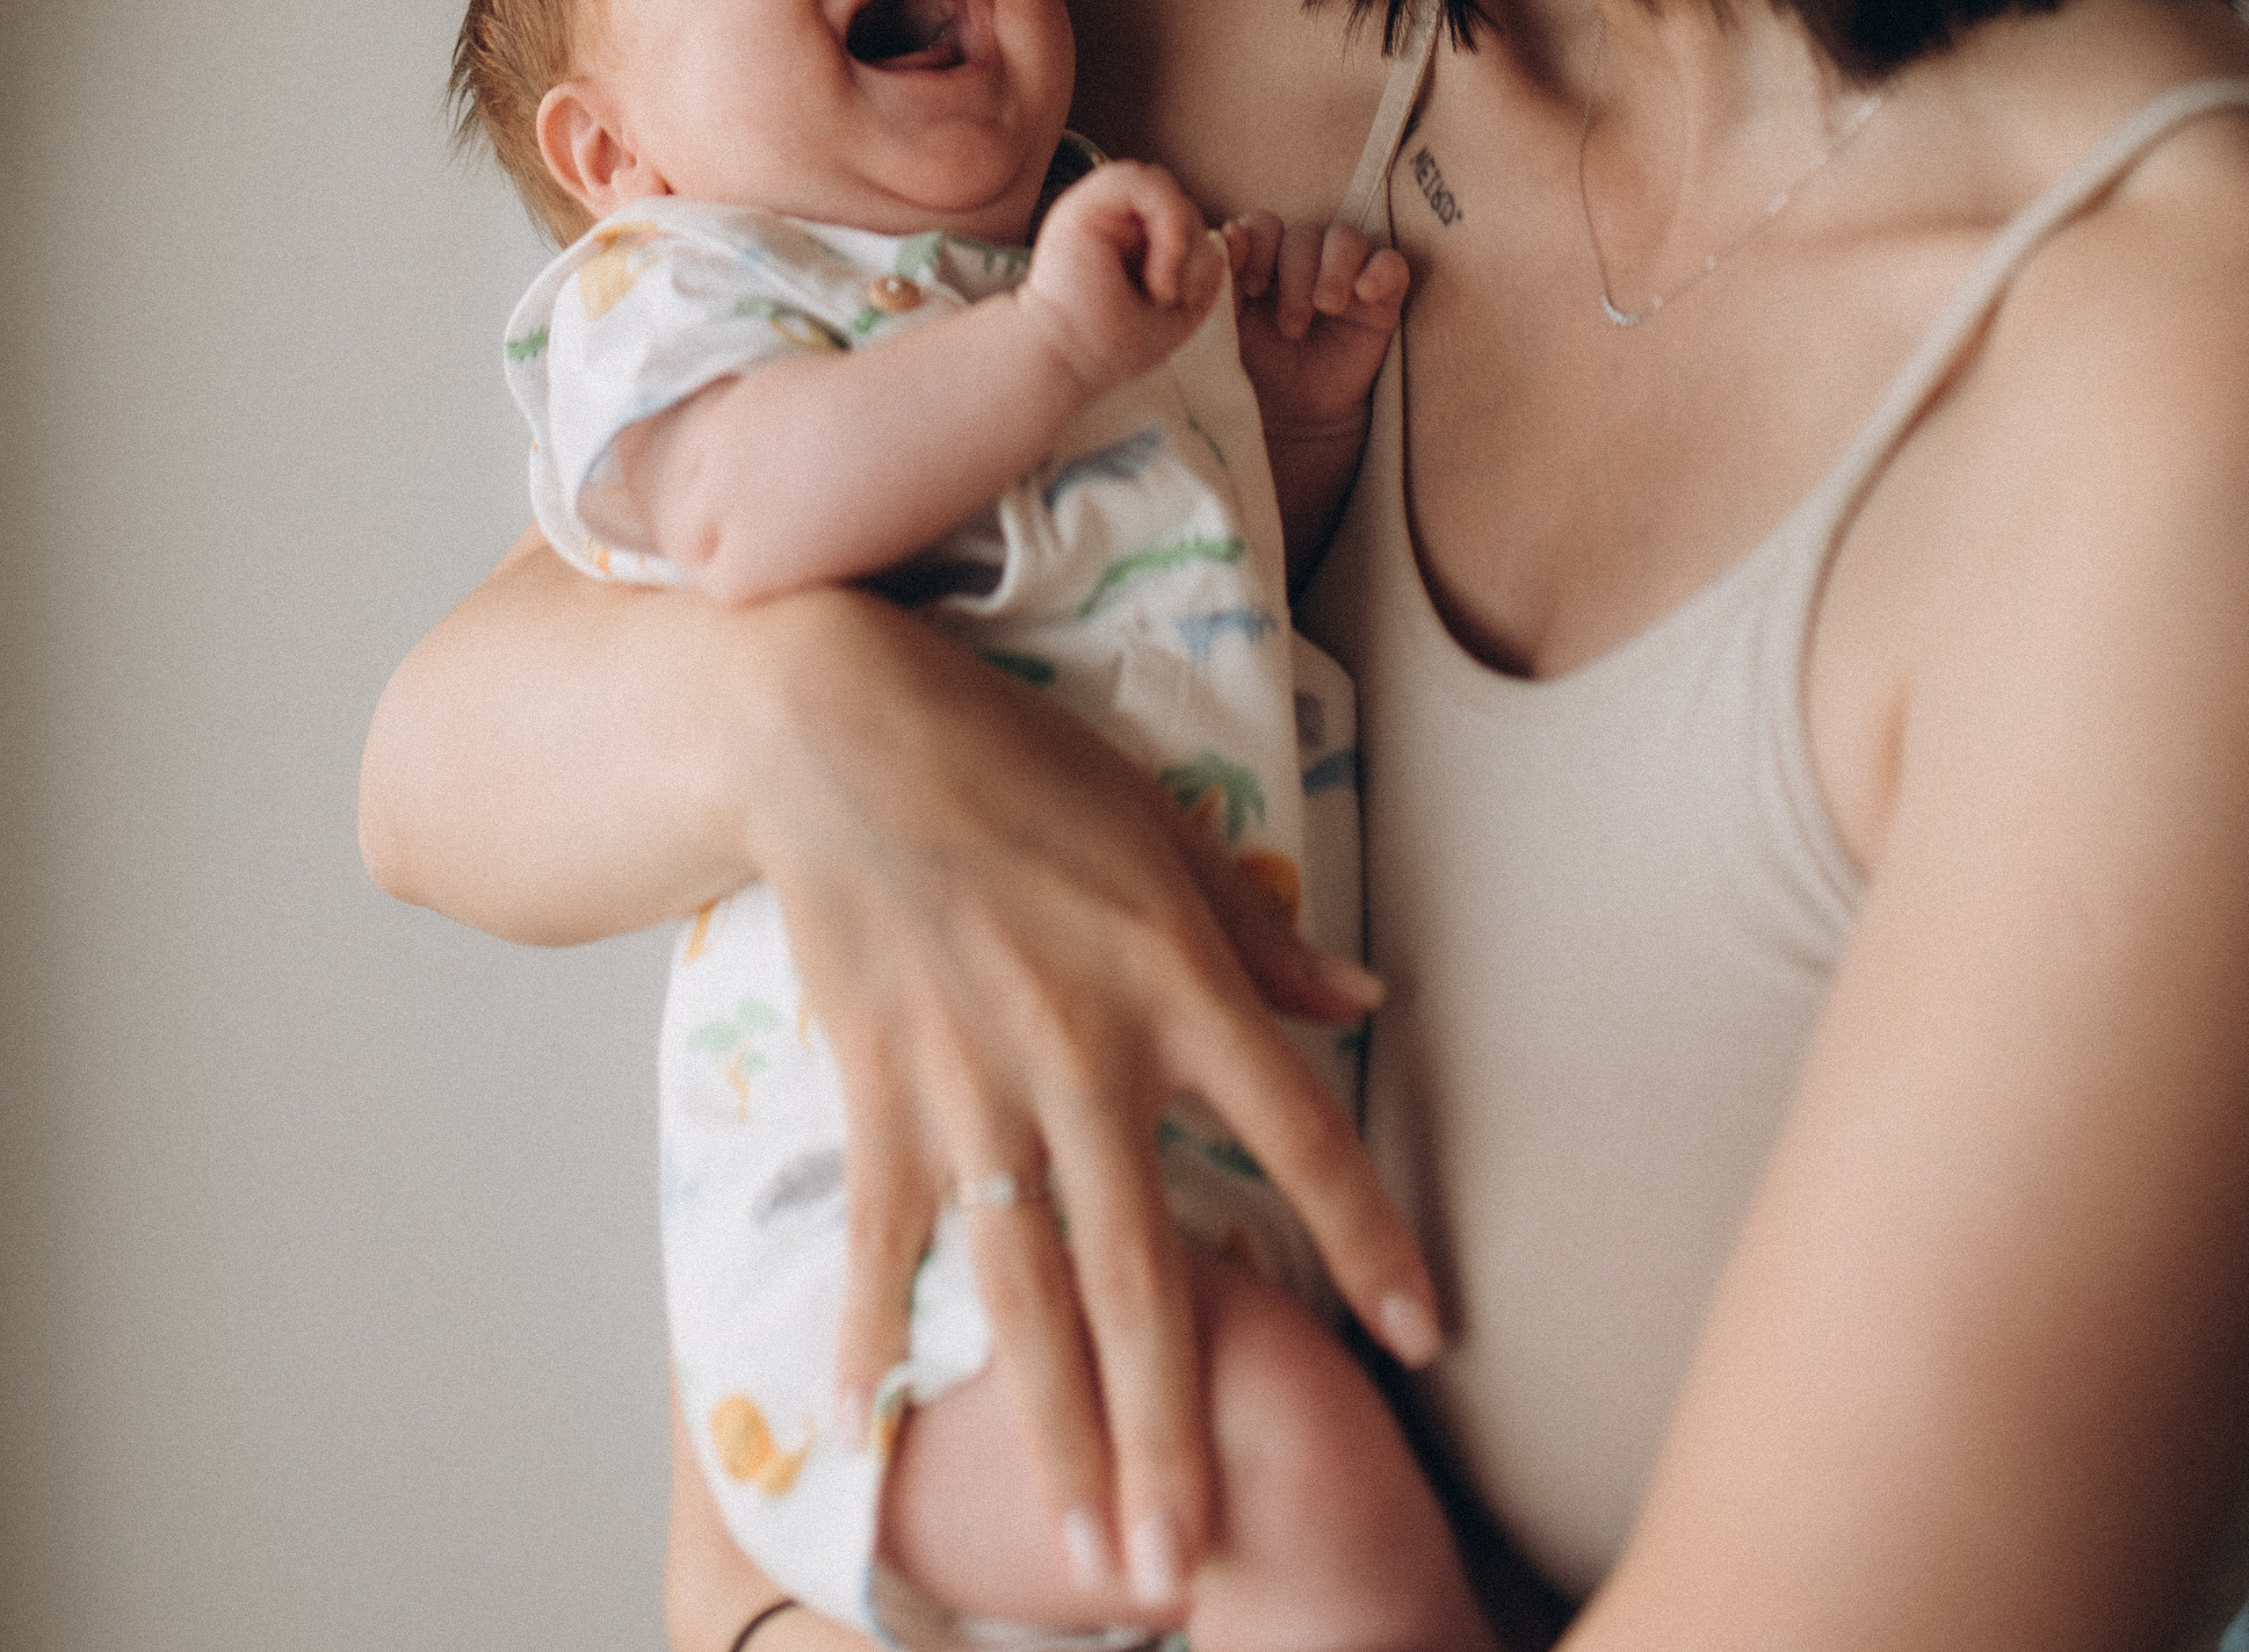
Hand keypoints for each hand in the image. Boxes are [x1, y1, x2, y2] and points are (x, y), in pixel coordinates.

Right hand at [744, 589, 1441, 1617]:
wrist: (842, 729)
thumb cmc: (1016, 763)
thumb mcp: (1163, 829)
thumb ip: (1260, 940)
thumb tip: (1364, 1008)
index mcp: (1176, 983)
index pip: (1301, 1134)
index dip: (1368, 1238)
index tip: (1421, 1340)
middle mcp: (1085, 1054)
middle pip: (1148, 1271)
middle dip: (1178, 1430)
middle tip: (1198, 1561)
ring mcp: (975, 1086)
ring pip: (1028, 1291)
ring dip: (1063, 1429)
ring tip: (1093, 1552)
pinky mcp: (879, 1089)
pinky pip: (881, 1236)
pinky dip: (867, 1331)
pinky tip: (861, 1426)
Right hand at [1019, 160, 1226, 399]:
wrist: (1069, 360)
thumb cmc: (1116, 343)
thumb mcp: (1179, 303)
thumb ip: (1203, 264)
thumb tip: (1224, 236)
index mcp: (1127, 236)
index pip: (1182, 214)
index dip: (1199, 252)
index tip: (1184, 300)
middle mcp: (1110, 216)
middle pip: (1179, 201)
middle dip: (1194, 251)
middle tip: (1171, 298)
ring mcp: (1095, 206)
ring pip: (1165, 187)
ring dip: (1181, 242)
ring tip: (1162, 289)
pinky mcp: (1084, 204)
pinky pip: (1144, 182)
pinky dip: (1167, 226)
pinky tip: (1157, 275)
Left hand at [1221, 214, 1408, 445]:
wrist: (1294, 417)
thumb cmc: (1256, 368)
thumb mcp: (1229, 326)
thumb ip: (1223, 280)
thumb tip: (1230, 232)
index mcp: (1262, 261)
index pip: (1264, 226)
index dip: (1258, 246)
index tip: (1253, 288)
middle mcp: (1303, 261)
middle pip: (1304, 235)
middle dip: (1295, 275)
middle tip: (1290, 326)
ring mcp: (1345, 276)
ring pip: (1346, 239)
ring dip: (1334, 269)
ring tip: (1327, 307)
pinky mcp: (1381, 298)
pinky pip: (1391, 264)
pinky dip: (1380, 271)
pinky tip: (1365, 293)